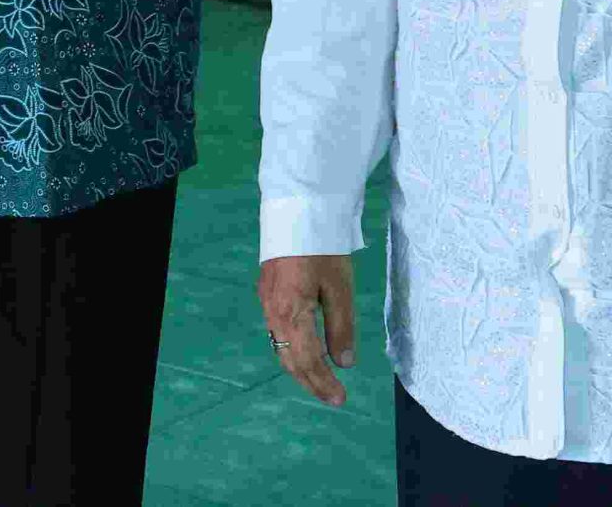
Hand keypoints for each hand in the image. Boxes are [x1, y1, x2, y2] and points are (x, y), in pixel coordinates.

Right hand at [257, 254, 358, 408]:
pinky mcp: (268, 293)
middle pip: (288, 358)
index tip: (341, 398)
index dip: (323, 382)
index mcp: (291, 312)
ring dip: (301, 368)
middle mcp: (273, 311)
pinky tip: (307, 351)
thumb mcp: (340, 289)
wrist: (297, 212)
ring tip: (322, 381)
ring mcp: (267, 302)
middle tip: (333, 398)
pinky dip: (293, 349)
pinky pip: (277, 332)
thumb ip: (341, 328)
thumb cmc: (322, 249)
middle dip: (311, 381)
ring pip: (280, 346)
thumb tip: (344, 363)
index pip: (306, 359)